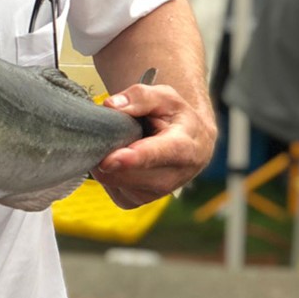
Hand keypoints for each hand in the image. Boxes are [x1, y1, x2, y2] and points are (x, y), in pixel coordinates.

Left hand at [90, 81, 216, 209]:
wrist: (190, 144)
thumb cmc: (175, 117)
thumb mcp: (164, 96)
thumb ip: (140, 97)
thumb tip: (111, 106)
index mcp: (185, 147)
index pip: (158, 155)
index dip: (133, 159)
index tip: (110, 161)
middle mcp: (174, 176)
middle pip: (129, 175)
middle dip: (109, 154)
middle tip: (109, 132)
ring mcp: (156, 193)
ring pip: (115, 182)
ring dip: (108, 162)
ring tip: (124, 143)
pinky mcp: (139, 201)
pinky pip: (111, 188)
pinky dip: (108, 172)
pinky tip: (121, 159)